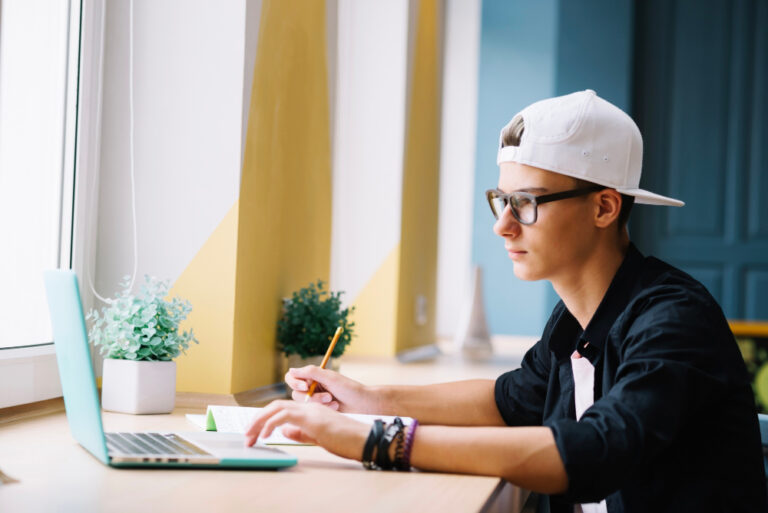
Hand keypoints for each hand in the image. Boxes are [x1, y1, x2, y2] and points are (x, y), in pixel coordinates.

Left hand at [244, 400, 368, 460]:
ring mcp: (310, 410)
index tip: (255, 431)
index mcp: (311, 411)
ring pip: (276, 408)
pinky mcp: (311, 418)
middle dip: (257, 420)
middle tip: (247, 435)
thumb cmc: (346, 440)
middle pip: (275, 406)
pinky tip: (264, 435)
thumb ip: (301, 432)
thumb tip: (283, 431)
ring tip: (250, 436)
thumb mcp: (318, 437)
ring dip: (259, 422)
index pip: (282, 408)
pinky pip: (284, 416)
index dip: (265, 418)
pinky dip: (270, 424)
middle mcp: (309, 407)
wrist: (364, 439)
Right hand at [285, 365, 377, 412]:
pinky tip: (336, 407)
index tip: (306, 387)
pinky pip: (312, 412)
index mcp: (314, 376)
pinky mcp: (319, 410)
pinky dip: (324, 409)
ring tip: (334, 402)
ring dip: (319, 403)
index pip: (292, 377)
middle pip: (296, 393)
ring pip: (303, 404)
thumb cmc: (350, 389)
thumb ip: (311, 372)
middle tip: (328, 396)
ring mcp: (315, 399)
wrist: (364, 404)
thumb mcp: (330, 378)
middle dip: (312, 397)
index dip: (295, 382)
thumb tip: (291, 370)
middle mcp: (312, 387)